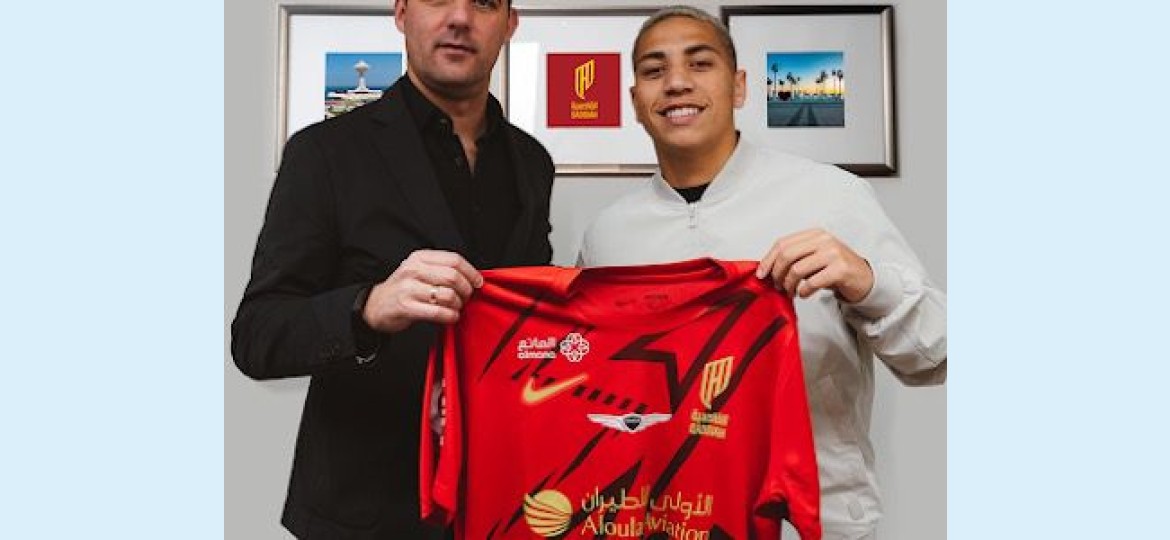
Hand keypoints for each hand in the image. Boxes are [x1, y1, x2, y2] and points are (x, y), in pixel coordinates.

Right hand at [363, 250, 483, 332]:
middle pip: (454, 277)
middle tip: (466, 298)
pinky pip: (438, 312)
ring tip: (455, 308)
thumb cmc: (404, 289)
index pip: (454, 260)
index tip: (478, 283)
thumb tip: (473, 278)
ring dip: (458, 305)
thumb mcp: (420, 271)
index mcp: (420, 258)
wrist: (376, 305)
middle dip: (466, 291)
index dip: (471, 272)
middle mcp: (413, 270)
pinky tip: (450, 317)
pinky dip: (450, 316)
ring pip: (448, 295)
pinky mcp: (406, 307)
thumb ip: (442, 270)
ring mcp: (408, 288)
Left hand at [756, 228, 873, 302]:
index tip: (761, 274)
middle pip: (787, 255)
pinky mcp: (840, 269)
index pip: (782, 243)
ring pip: (797, 270)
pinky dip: (804, 291)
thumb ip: (795, 257)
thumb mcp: (814, 257)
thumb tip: (768, 269)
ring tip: (790, 292)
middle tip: (777, 285)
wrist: (864, 278)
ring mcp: (833, 253)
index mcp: (814, 234)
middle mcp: (824, 240)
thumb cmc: (836, 269)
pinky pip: (812, 282)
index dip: (768, 259)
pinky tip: (805, 294)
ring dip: (789, 285)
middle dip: (777, 273)